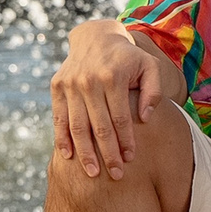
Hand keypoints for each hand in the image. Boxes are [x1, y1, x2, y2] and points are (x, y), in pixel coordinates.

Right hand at [50, 19, 164, 178]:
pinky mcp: (57, 86)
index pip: (120, 118)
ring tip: (93, 173)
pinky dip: (62, 138)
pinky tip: (68, 157)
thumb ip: (153, 92)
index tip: (130, 159)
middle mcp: (88, 81)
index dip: (125, 141)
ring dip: (85, 153)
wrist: (96, 36)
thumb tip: (146, 119)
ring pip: (77, 126)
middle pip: (99, 126)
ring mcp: (70, 84)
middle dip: (108, 154)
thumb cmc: (128, 57)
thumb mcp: (149, 66)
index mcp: (112, 77)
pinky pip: (59, 118)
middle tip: (116, 175)